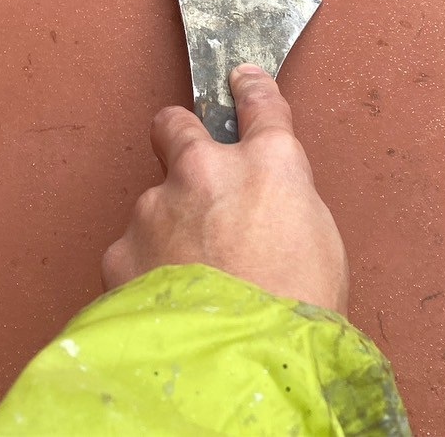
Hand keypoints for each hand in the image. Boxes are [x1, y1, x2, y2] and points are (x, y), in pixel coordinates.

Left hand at [101, 64, 348, 313]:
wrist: (242, 362)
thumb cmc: (297, 313)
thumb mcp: (321, 244)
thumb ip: (285, 205)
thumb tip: (267, 206)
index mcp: (270, 165)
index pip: (261, 106)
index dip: (251, 91)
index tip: (241, 81)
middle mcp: (206, 170)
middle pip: (176, 126)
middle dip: (177, 136)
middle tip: (189, 163)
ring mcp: (157, 207)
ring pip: (153, 202)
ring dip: (166, 226)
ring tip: (192, 279)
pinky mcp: (123, 249)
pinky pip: (132, 249)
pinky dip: (145, 269)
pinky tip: (167, 301)